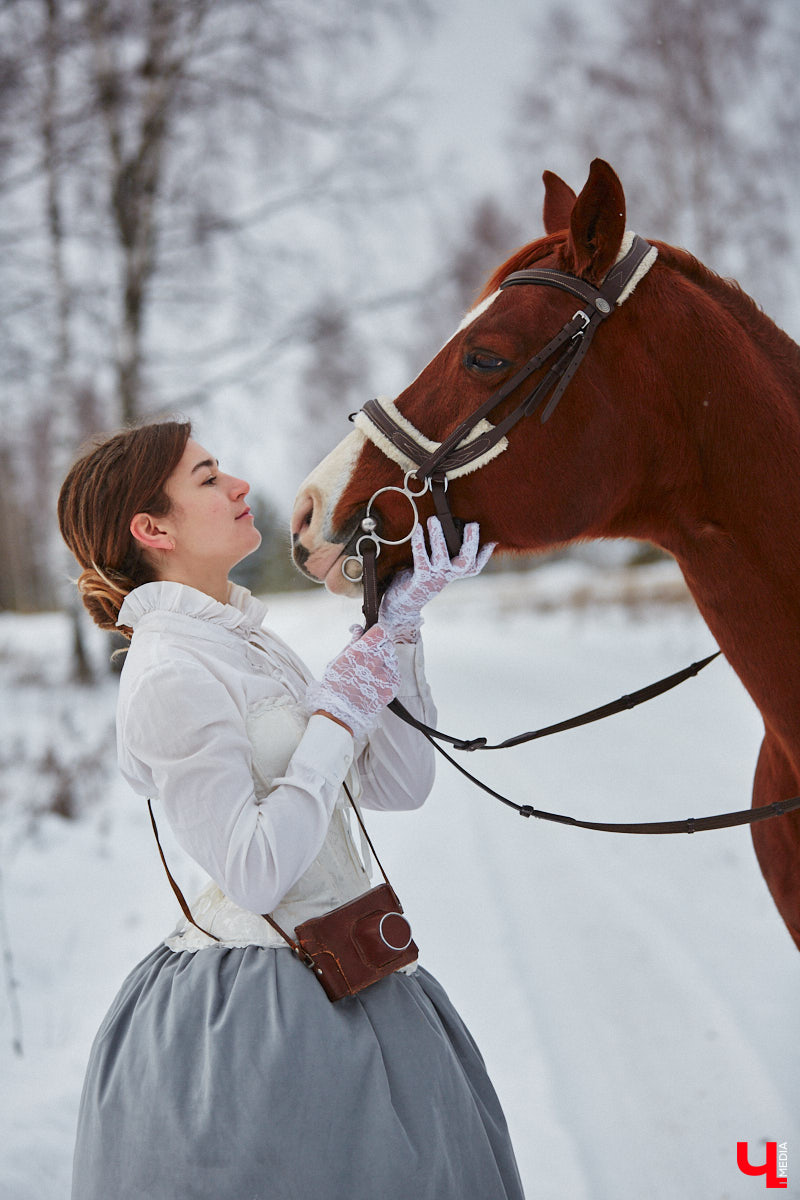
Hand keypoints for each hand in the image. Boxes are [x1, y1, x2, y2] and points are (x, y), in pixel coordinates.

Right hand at [305, 624, 400, 739]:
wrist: (339, 713)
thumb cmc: (335, 685)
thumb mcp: (338, 659)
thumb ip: (352, 642)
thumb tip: (358, 628)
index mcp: (361, 651)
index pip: (382, 631)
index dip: (379, 631)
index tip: (375, 634)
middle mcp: (376, 662)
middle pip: (389, 644)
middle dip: (381, 646)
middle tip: (371, 654)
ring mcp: (385, 676)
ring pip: (393, 659)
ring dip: (385, 661)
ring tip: (371, 671)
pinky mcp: (391, 689)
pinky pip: (396, 675)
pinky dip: (389, 675)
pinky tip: (376, 680)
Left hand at [378, 517, 494, 641]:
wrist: (404, 604)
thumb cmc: (421, 578)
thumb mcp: (437, 566)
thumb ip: (446, 552)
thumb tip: (451, 528)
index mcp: (455, 572)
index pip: (475, 566)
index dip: (485, 554)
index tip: (492, 540)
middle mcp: (449, 575)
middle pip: (466, 561)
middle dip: (471, 542)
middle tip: (472, 524)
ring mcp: (436, 577)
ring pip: (441, 557)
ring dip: (438, 537)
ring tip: (434, 519)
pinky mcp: (421, 578)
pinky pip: (421, 558)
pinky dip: (419, 543)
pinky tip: (417, 529)